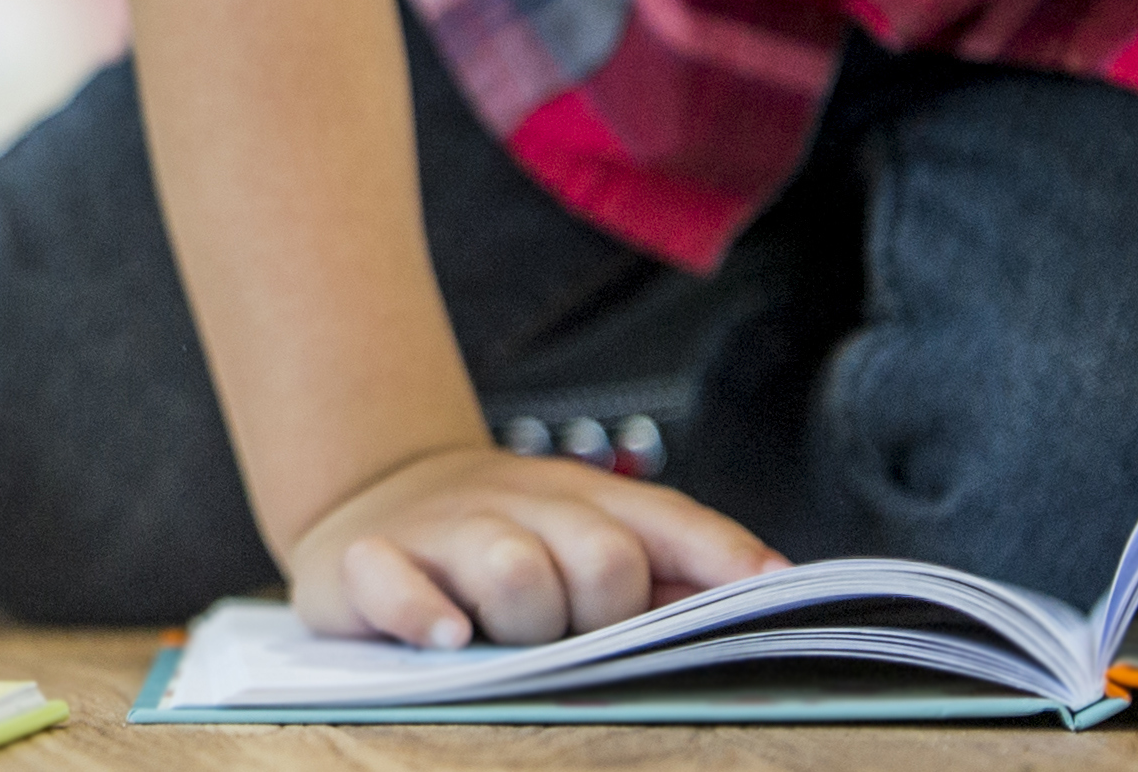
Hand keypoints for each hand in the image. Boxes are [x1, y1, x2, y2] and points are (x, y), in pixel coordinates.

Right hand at [285, 444, 783, 648]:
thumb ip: (663, 564)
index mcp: (578, 500)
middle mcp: (514, 505)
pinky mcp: (363, 560)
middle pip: (603, 559)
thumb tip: (766, 591)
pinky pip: (397, 585)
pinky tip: (446, 634)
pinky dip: (424, 612)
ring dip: (524, 617)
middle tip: (573, 630)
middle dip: (604, 609)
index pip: (665, 521)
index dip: (721, 556)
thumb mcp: (578, 534)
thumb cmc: (499, 541)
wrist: (367, 500)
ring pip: (515, 570)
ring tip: (503, 638)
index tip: (774, 590)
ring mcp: (439, 530)